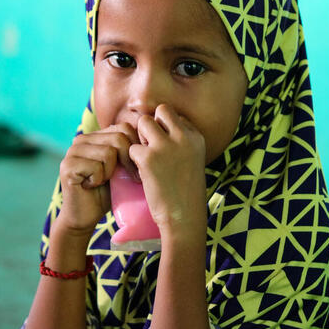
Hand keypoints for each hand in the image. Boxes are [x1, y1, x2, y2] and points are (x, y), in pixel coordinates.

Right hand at [56, 123, 138, 235]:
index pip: (124, 128)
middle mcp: (82, 140)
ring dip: (111, 172)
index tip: (138, 169)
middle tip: (128, 178)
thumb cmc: (106, 193)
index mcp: (95, 136)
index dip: (136, 148)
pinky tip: (91, 185)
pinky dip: (99, 179)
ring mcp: (72, 151)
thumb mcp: (121, 168)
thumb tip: (149, 138)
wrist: (85, 216)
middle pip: (118, 138)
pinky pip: (96, 166)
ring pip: (108, 152)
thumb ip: (128, 151)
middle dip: (128, 161)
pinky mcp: (67, 166)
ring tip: (103, 181)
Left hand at [129, 104, 206, 240]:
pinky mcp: (148, 158)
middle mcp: (184, 137)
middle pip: (161, 111)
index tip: (166, 149)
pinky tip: (142, 175)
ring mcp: (166, 146)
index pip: (175, 116)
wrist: (184, 218)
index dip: (166, 129)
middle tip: (151, 147)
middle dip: (152, 125)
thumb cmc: (187, 193)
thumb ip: (180, 142)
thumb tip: (158, 127)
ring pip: (143, 122)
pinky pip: (132, 148)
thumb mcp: (193, 160)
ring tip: (146, 159)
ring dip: (141, 138)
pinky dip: (133, 161)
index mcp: (196, 137)